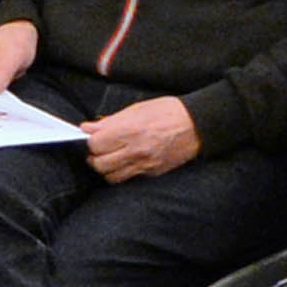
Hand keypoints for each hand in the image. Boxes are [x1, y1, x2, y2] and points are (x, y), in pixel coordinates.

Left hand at [82, 96, 199, 181]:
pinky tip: (124, 162)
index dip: (91, 140)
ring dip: (106, 168)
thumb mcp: (138, 109)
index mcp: (130, 131)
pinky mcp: (152, 172)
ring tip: (109, 158)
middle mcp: (136, 150)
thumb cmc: (169, 112)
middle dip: (95, 156)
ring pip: (111, 176)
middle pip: (99, 163)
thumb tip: (88, 127)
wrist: (198, 125)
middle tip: (99, 149)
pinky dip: (121, 172)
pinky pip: (128, 177)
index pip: (95, 144)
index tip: (95, 136)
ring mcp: (145, 164)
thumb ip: (111, 121)